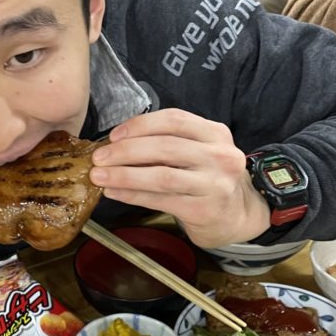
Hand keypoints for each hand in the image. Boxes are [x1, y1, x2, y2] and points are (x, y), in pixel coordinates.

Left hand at [89, 110, 270, 247]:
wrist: (237, 216)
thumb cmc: (207, 178)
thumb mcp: (199, 151)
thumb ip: (168, 142)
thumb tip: (117, 143)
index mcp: (216, 133)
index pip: (174, 120)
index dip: (140, 125)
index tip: (114, 135)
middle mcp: (220, 156)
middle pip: (165, 147)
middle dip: (126, 151)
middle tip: (99, 157)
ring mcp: (214, 184)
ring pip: (161, 176)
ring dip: (124, 175)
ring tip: (100, 177)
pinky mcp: (204, 210)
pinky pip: (161, 200)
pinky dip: (133, 195)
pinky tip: (114, 193)